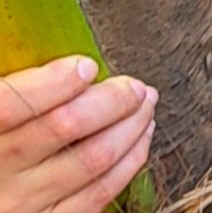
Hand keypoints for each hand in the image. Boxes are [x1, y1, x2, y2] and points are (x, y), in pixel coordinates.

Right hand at [0, 55, 156, 212]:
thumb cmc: (0, 140)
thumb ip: (17, 92)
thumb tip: (73, 68)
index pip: (11, 105)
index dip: (57, 82)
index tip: (87, 67)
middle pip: (66, 125)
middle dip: (114, 99)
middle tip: (135, 87)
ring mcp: (22, 205)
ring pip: (93, 160)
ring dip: (132, 127)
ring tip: (144, 106)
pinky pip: (98, 195)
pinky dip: (129, 162)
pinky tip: (138, 140)